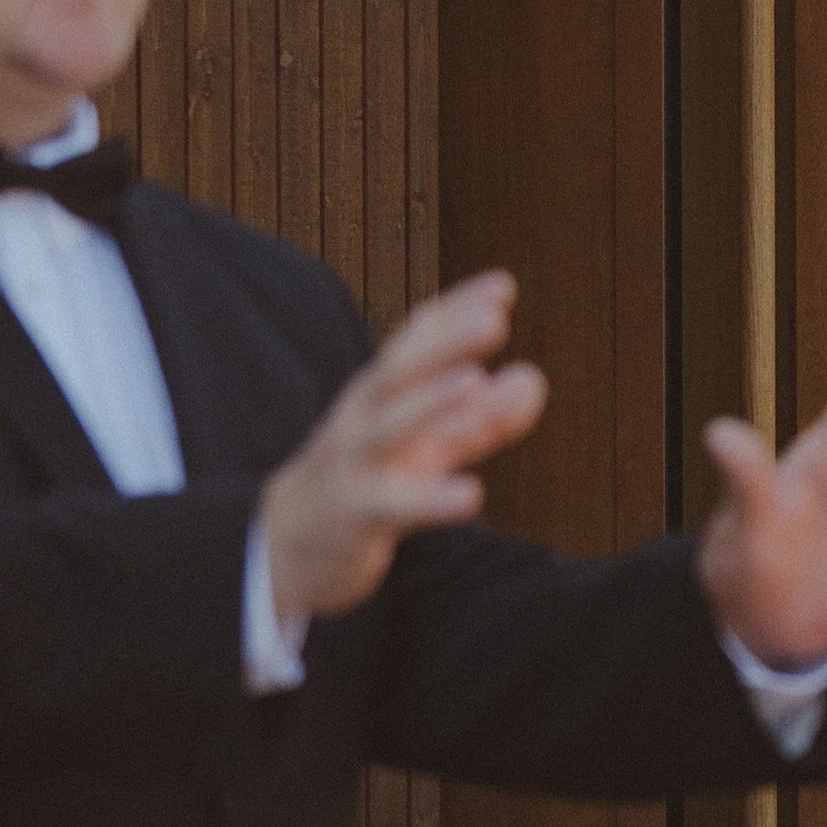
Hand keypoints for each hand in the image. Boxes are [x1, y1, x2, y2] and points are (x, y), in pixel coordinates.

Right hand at [261, 272, 545, 624]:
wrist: (292, 540)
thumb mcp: (424, 445)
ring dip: (431, 403)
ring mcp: (358, 463)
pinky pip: (396, 505)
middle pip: (400, 371)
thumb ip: (481, 416)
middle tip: (494, 320)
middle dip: (445, 342)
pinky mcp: (358, 515)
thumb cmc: (370, 478)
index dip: (455, 312)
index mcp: (381, 392)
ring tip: (474, 382)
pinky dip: (432, 499)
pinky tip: (472, 494)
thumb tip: (534, 379)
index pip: (416, 340)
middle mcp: (365, 416)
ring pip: (392, 428)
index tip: (502, 286)